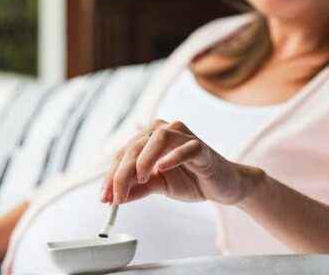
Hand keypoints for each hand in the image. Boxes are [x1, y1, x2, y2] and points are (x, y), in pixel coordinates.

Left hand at [100, 119, 261, 205]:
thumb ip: (137, 188)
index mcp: (151, 137)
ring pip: (157, 139)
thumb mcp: (159, 186)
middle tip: (115, 197)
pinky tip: (161, 168)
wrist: (223, 186)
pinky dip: (172, 157)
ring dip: (143, 159)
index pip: (124, 153)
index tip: (104, 198)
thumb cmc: (192, 179)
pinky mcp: (201, 148)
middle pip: (135, 145)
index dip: (111, 176)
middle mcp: (165, 130)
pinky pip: (186, 147)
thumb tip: (114, 198)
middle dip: (121, 173)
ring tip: (138, 179)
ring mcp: (184, 136)